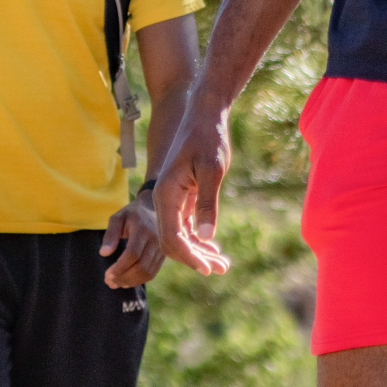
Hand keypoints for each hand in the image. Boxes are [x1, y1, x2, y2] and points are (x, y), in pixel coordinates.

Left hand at [100, 197, 166, 287]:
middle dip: (124, 277)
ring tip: (116, 283)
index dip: (119, 267)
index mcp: (142, 229)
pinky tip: (127, 281)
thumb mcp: (118, 218)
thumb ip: (110, 234)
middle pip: (141, 266)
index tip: (107, 274)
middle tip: (109, 282)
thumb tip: (103, 254)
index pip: (132, 254)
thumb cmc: (132, 214)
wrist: (154, 209)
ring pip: (148, 272)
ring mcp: (162, 248)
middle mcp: (156, 240)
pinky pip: (153, 272)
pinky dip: (139, 280)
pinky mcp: (164, 255)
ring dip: (131, 282)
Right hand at [154, 101, 234, 274]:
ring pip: (180, 234)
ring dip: (198, 251)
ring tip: (222, 266)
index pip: (171, 237)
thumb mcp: (212, 170)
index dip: (188, 256)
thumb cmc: (208, 138)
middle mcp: (163, 198)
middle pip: (172, 240)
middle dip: (194, 258)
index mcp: (165, 193)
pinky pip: (186, 224)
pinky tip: (214, 248)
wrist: (205, 115)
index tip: (207, 269)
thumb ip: (207, 204)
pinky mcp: (183, 196)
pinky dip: (198, 238)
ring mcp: (172, 198)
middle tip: (219, 271)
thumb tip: (205, 238)